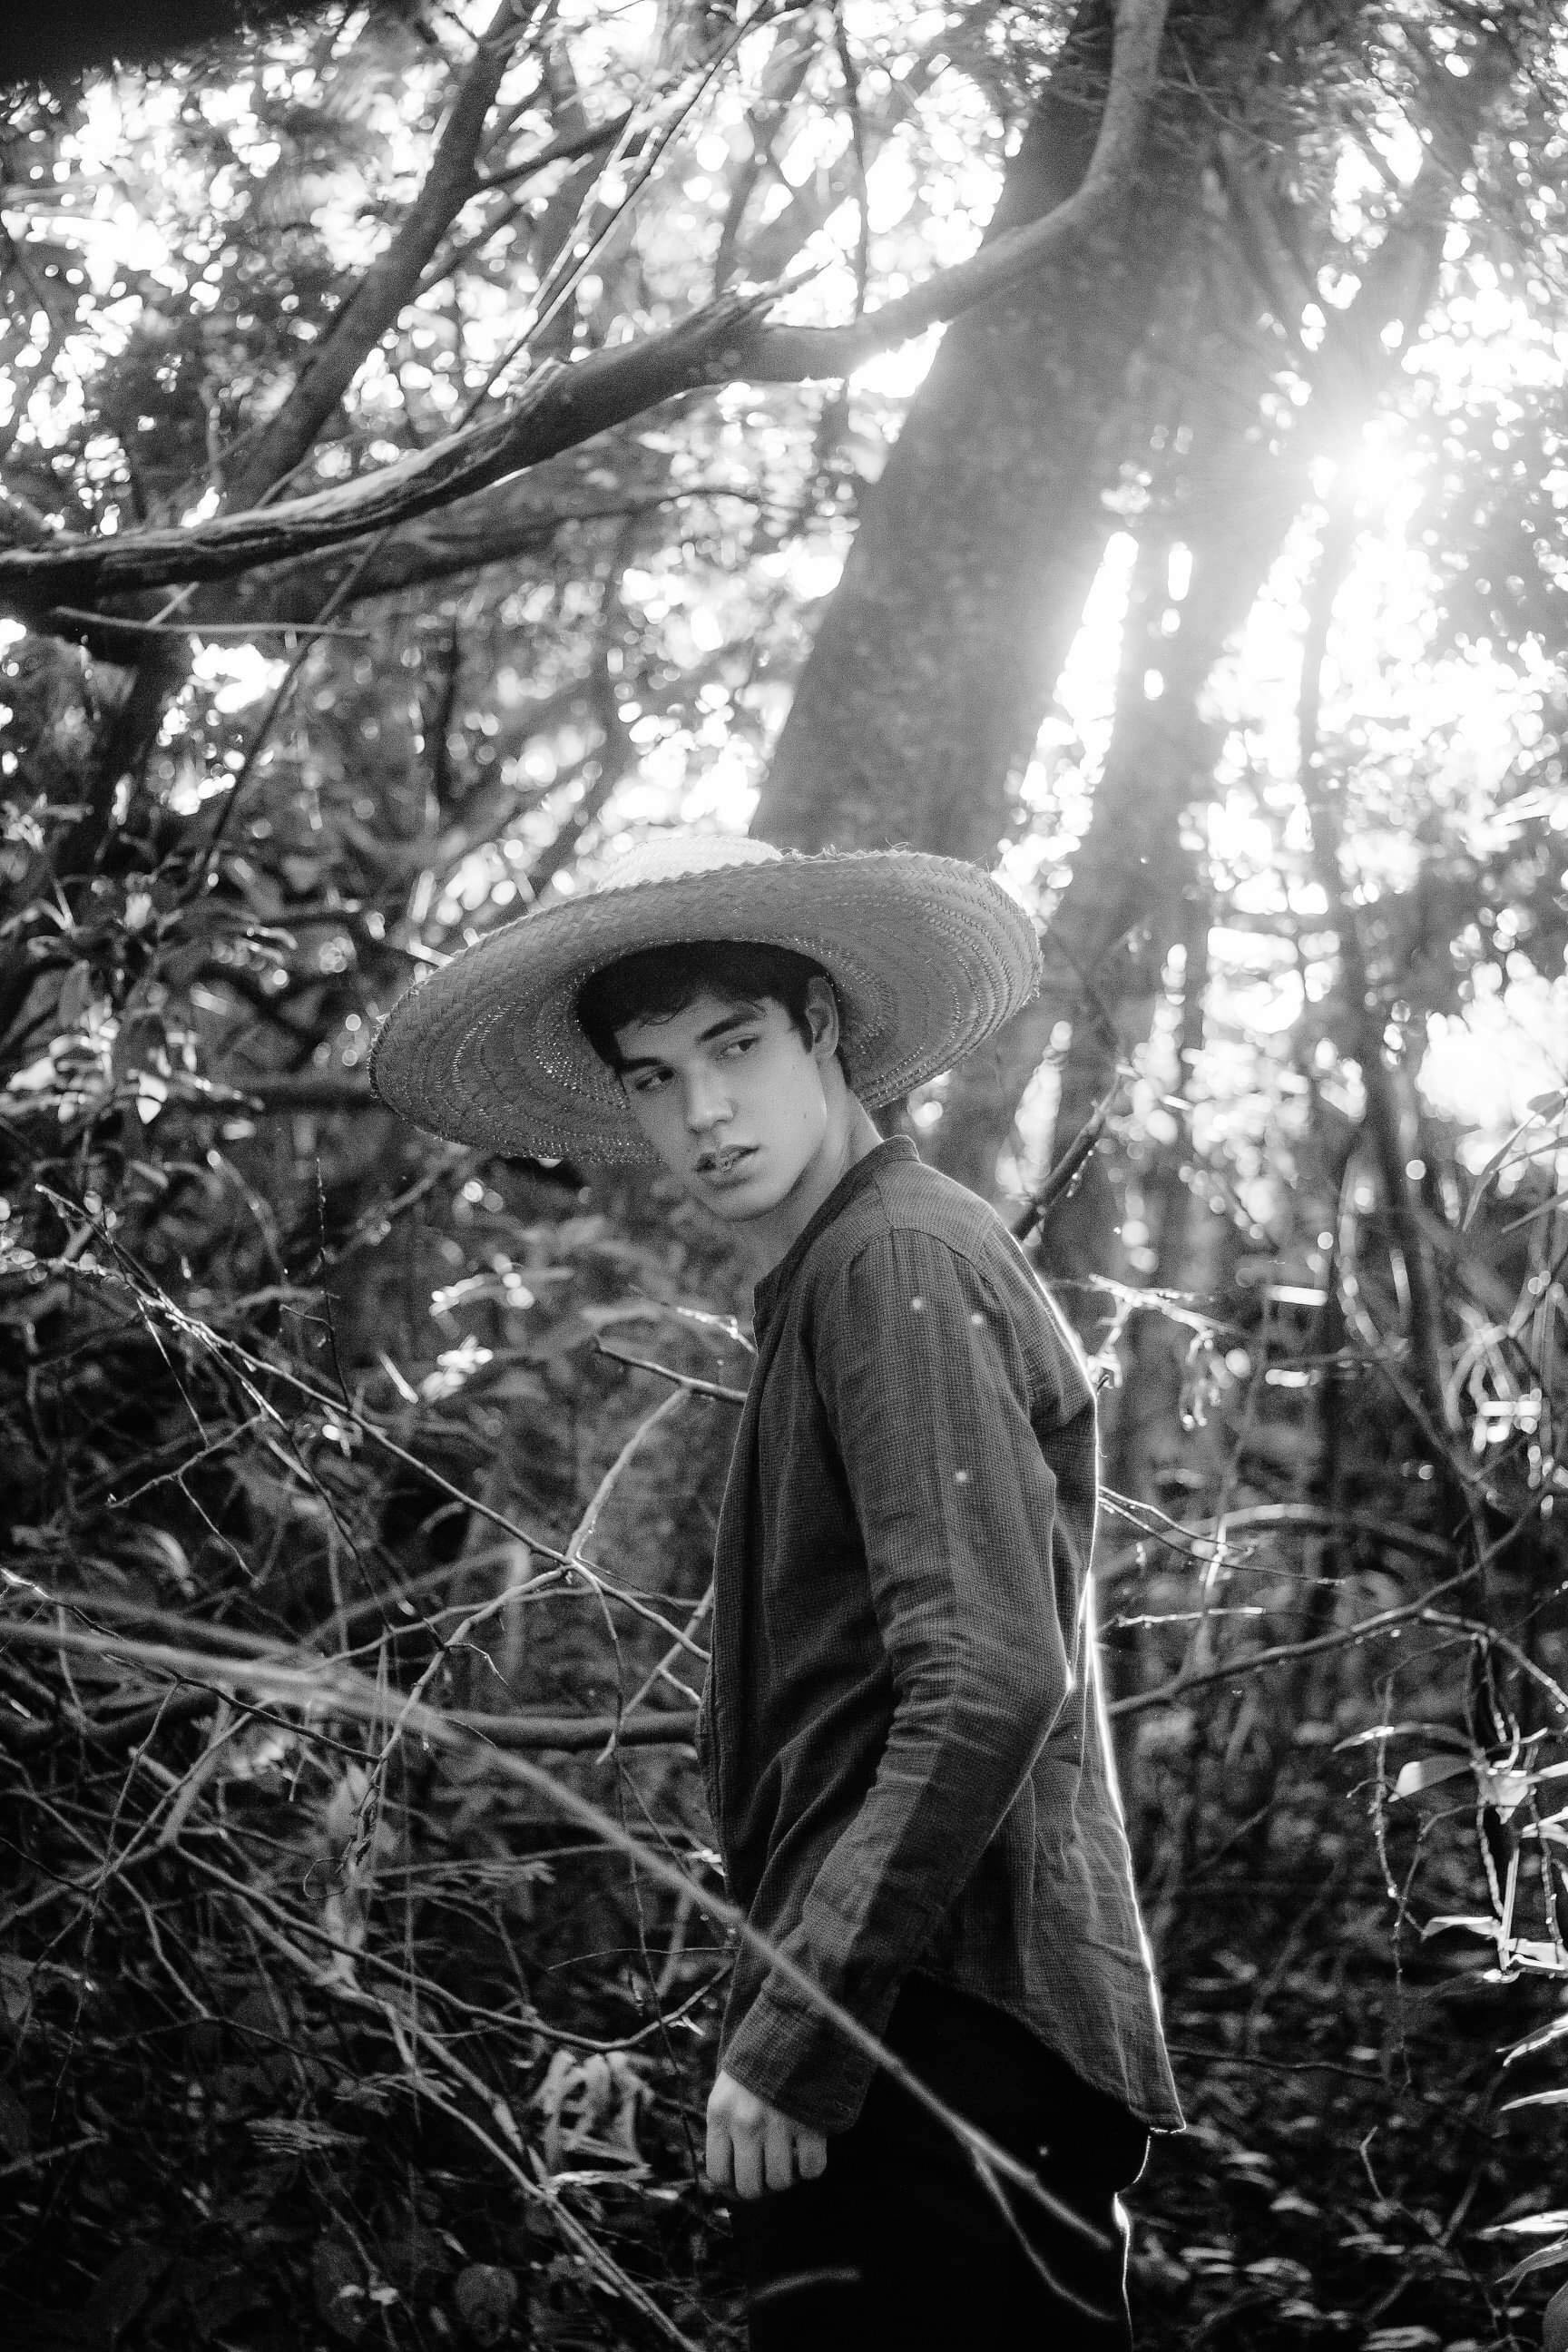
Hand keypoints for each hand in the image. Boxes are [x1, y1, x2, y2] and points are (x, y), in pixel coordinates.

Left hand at [705, 2069, 828, 2199]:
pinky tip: (810, 2146)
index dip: (733, 2185)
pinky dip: (813, 2165)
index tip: (745, 2177)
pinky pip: (812, 2168)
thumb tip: (730, 2177)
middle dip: (763, 2185)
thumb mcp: (729, 2086)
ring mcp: (778, 2123)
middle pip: (750, 2187)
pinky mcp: (810, 2122)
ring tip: (791, 2153)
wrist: (796, 2023)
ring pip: (781, 2181)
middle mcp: (745, 2122)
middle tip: (771, 2168)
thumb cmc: (760, 2059)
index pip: (718, 2175)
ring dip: (789, 2174)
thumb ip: (725, 2125)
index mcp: (720, 2112)